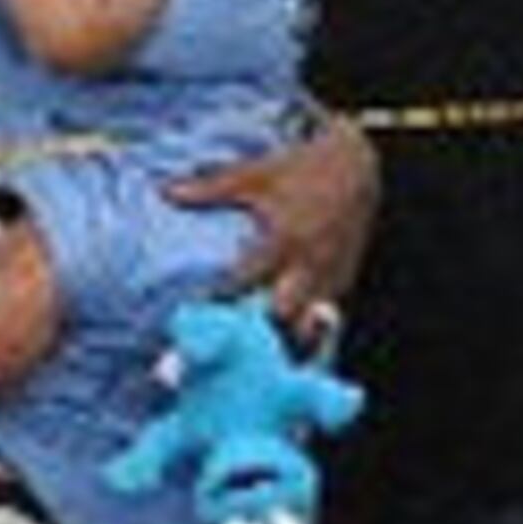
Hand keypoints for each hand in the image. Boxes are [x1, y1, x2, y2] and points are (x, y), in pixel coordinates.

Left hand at [168, 116, 377, 338]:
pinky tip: (286, 342)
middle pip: (281, 318)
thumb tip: (166, 192)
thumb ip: (211, 189)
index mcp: (283, 240)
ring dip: (283, 340)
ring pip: (308, 328)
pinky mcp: (344, 283)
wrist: (356, 167)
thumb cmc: (301, 169)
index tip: (194, 314)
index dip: (218, 301)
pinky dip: (306, 332)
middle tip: (228, 342)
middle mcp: (308, 266)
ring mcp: (330, 278)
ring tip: (257, 356)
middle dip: (256, 333)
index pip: (244, 284)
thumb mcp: (254, 174)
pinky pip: (326, 321)